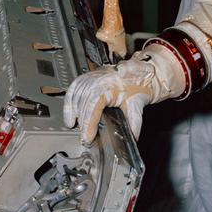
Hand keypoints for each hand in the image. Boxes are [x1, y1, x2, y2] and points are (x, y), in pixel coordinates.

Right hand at [63, 43, 186, 142]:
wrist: (142, 72)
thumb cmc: (140, 85)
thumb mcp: (137, 106)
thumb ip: (134, 124)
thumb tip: (132, 139)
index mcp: (108, 85)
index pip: (93, 106)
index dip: (88, 124)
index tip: (87, 137)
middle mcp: (97, 79)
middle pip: (82, 103)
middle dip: (81, 123)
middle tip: (84, 138)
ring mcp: (91, 77)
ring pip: (75, 96)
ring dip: (72, 113)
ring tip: (75, 127)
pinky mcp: (88, 77)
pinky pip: (74, 88)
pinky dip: (69, 101)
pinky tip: (70, 113)